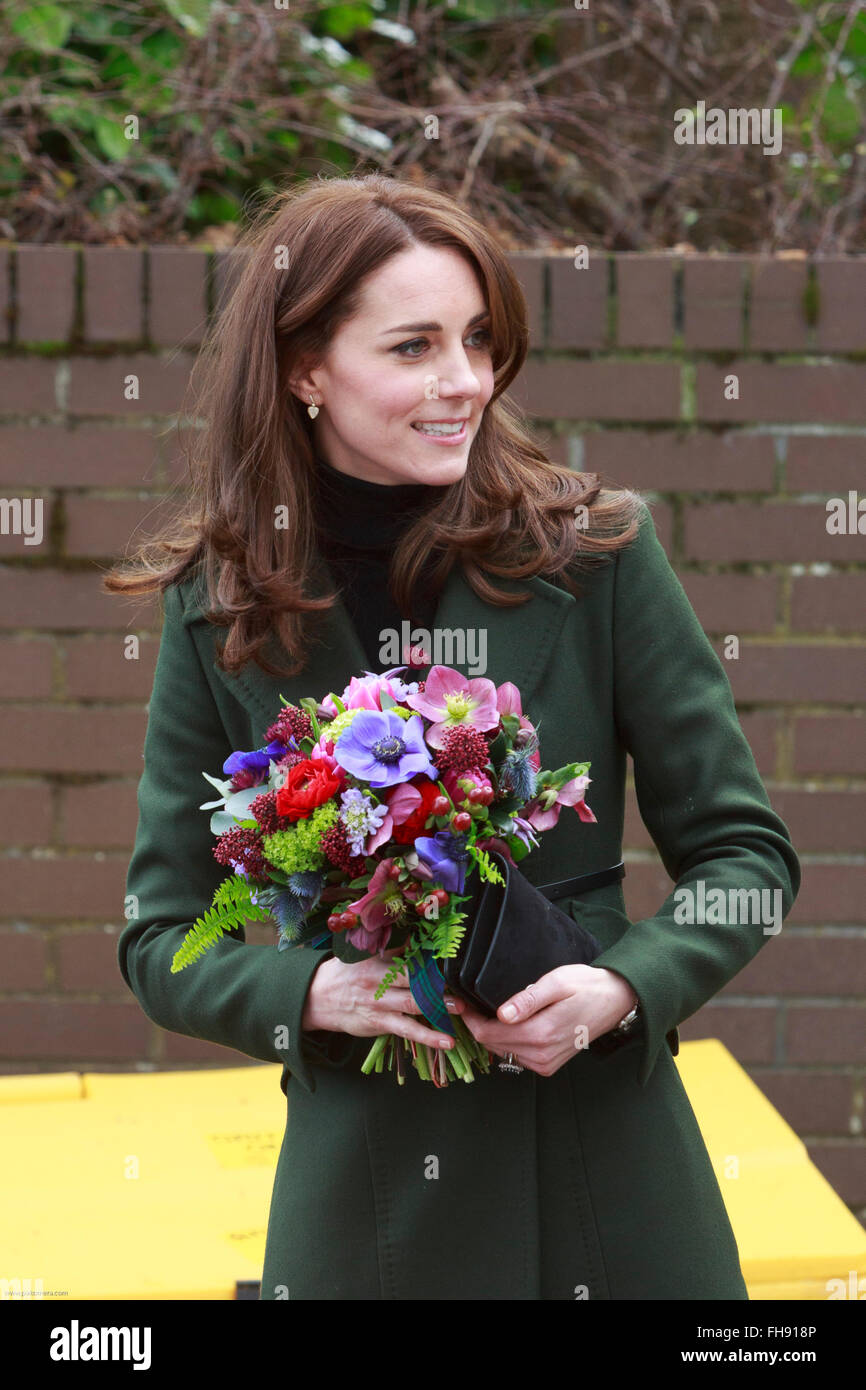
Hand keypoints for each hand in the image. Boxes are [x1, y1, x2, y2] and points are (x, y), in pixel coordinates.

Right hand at [301, 947, 465, 1050]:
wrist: (316, 998)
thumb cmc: (346, 974)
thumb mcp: (363, 955)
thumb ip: (390, 950)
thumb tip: (418, 937)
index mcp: (377, 958)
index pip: (407, 955)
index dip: (430, 957)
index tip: (453, 957)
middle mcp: (379, 979)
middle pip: (413, 978)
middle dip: (438, 981)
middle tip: (462, 983)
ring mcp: (379, 1002)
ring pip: (413, 1004)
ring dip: (439, 1006)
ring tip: (461, 1009)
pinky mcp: (379, 1023)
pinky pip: (407, 1030)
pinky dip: (428, 1037)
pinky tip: (447, 1042)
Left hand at [458, 966, 637, 1077]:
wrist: (615, 1000)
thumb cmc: (586, 985)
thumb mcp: (556, 982)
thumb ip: (528, 999)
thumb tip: (501, 1015)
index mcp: (541, 1033)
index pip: (487, 1033)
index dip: (468, 1018)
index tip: (457, 1000)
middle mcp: (541, 1055)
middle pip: (491, 1044)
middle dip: (476, 1024)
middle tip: (466, 1002)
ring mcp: (545, 1064)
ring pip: (501, 1051)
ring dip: (489, 1033)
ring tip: (483, 1010)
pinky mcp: (548, 1065)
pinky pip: (516, 1056)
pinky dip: (506, 1041)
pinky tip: (506, 1023)